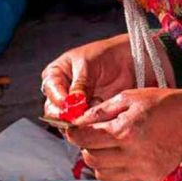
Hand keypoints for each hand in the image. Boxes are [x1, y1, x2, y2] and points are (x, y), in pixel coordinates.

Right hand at [41, 34, 172, 118]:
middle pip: (55, 111)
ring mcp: (75, 106)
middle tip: (84, 114)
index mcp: (55, 75)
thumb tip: (72, 103)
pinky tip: (104, 113)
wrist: (130, 60)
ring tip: (99, 107)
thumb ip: (79, 84)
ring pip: (70, 121)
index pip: (51, 92)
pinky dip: (93, 123)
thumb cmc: (107, 55)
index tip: (71, 105)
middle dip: (69, 114)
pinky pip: (85, 125)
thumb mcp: (88, 64)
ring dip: (83, 119)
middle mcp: (61, 92)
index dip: (60, 101)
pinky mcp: (89, 115)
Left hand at [65, 88, 181, 180]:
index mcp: (125, 130)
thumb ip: (100, 111)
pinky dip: (114, 168)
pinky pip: (119, 178)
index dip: (73, 133)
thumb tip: (77, 122)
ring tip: (107, 146)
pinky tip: (122, 154)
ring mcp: (141, 168)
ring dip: (98, 160)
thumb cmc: (162, 103)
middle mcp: (132, 153)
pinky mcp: (149, 177)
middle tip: (92, 136)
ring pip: (101, 173)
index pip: (84, 138)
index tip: (73, 129)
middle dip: (85, 146)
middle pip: (90, 158)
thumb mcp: (128, 97)